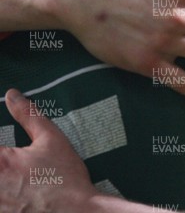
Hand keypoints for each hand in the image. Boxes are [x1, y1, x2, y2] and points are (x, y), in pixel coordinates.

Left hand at [0, 89, 96, 212]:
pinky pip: (0, 203)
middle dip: (2, 163)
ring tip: (16, 178)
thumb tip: (12, 95)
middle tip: (15, 166)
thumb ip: (28, 114)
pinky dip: (4, 198)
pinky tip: (15, 194)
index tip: (8, 151)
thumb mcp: (51, 138)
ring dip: (2, 178)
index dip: (1, 150)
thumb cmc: (65, 178)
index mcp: (1, 162)